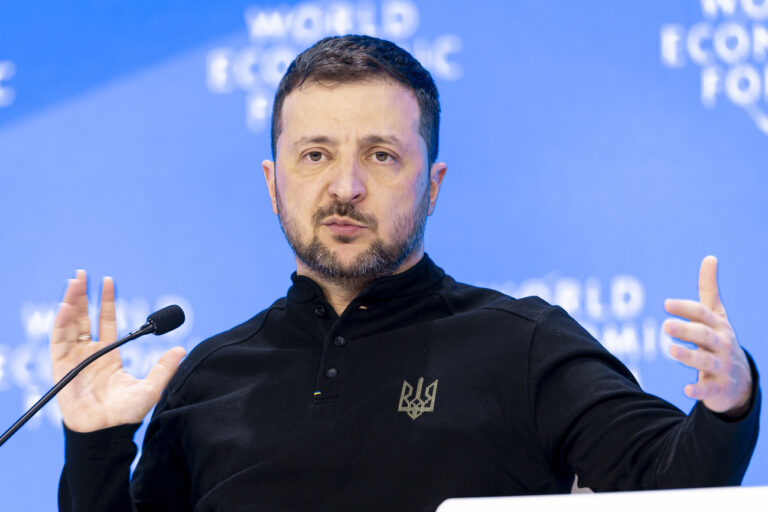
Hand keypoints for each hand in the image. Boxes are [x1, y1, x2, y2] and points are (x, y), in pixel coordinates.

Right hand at [51, 270, 186, 431]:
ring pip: (70, 324)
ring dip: (71, 303)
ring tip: (74, 282)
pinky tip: (66, 306)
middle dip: (83, 296)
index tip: (108, 281)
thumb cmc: (126, 415)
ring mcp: (75, 359)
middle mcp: (90, 353)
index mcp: (110, 355)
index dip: (107, 301)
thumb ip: (163, 368)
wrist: (106, 433)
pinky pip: (59, 341)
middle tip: (82, 274)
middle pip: (84, 318)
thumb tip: (181, 349)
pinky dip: (61, 323)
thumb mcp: (151, 388)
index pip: (106, 321)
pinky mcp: (62, 368)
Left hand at [663, 256, 751, 414]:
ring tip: (670, 350)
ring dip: (689, 356)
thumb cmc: (720, 341)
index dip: (686, 309)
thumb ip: (709, 290)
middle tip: (665, 325)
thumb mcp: (717, 316)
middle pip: (705, 336)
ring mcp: (722, 368)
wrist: (740, 382)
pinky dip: (699, 391)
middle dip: (686, 330)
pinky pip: (710, 390)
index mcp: (719, 327)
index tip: (666, 304)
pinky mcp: (719, 389)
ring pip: (706, 362)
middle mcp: (723, 346)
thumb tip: (709, 257)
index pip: (703, 315)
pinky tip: (686, 390)